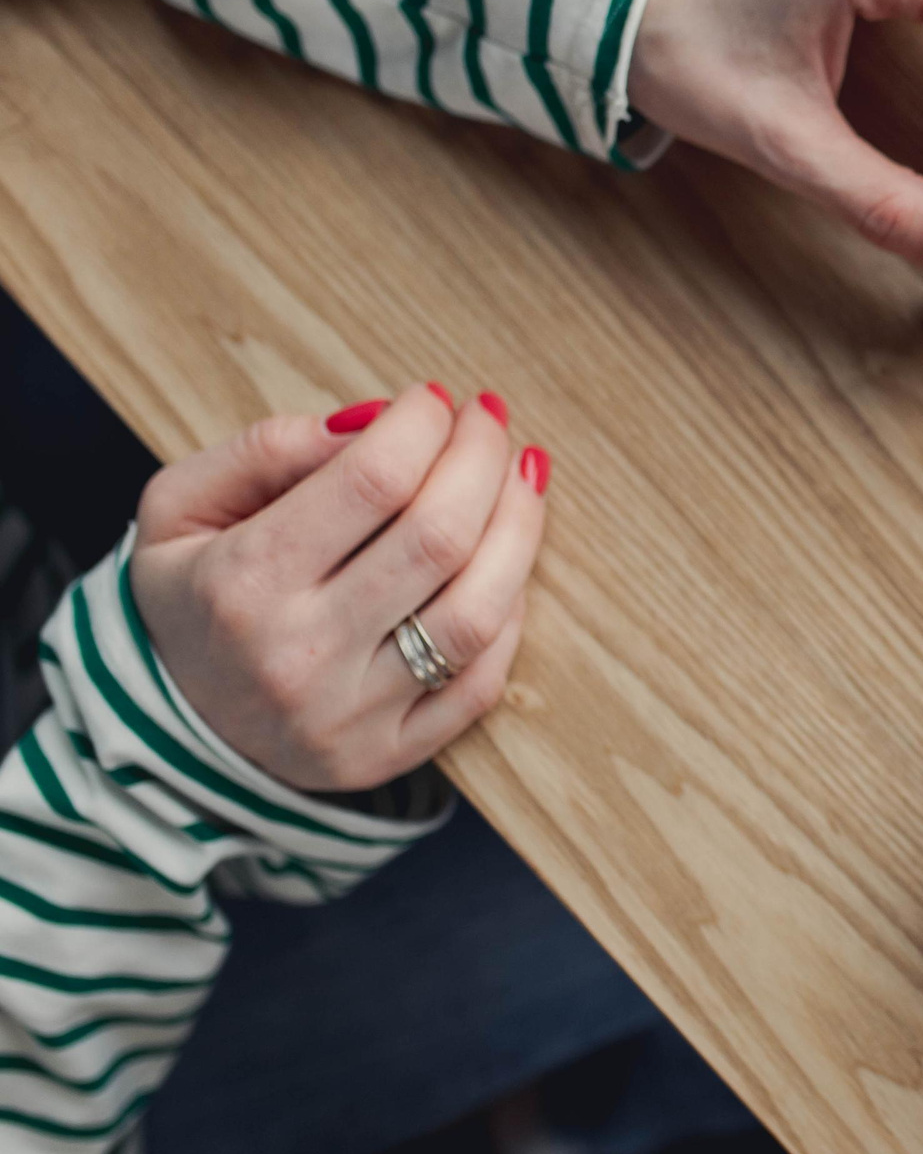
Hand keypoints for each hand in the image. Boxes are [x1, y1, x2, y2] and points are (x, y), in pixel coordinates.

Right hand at [129, 387, 550, 793]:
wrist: (169, 721)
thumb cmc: (190, 593)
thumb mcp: (181, 505)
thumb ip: (267, 450)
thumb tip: (376, 420)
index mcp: (243, 581)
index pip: (372, 481)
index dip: (424, 425)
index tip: (437, 398)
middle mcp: (300, 653)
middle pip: (437, 538)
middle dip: (482, 460)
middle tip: (489, 420)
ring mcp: (350, 713)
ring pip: (476, 613)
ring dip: (519, 530)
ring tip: (522, 478)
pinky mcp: (387, 754)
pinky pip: (481, 681)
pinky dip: (509, 614)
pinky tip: (505, 564)